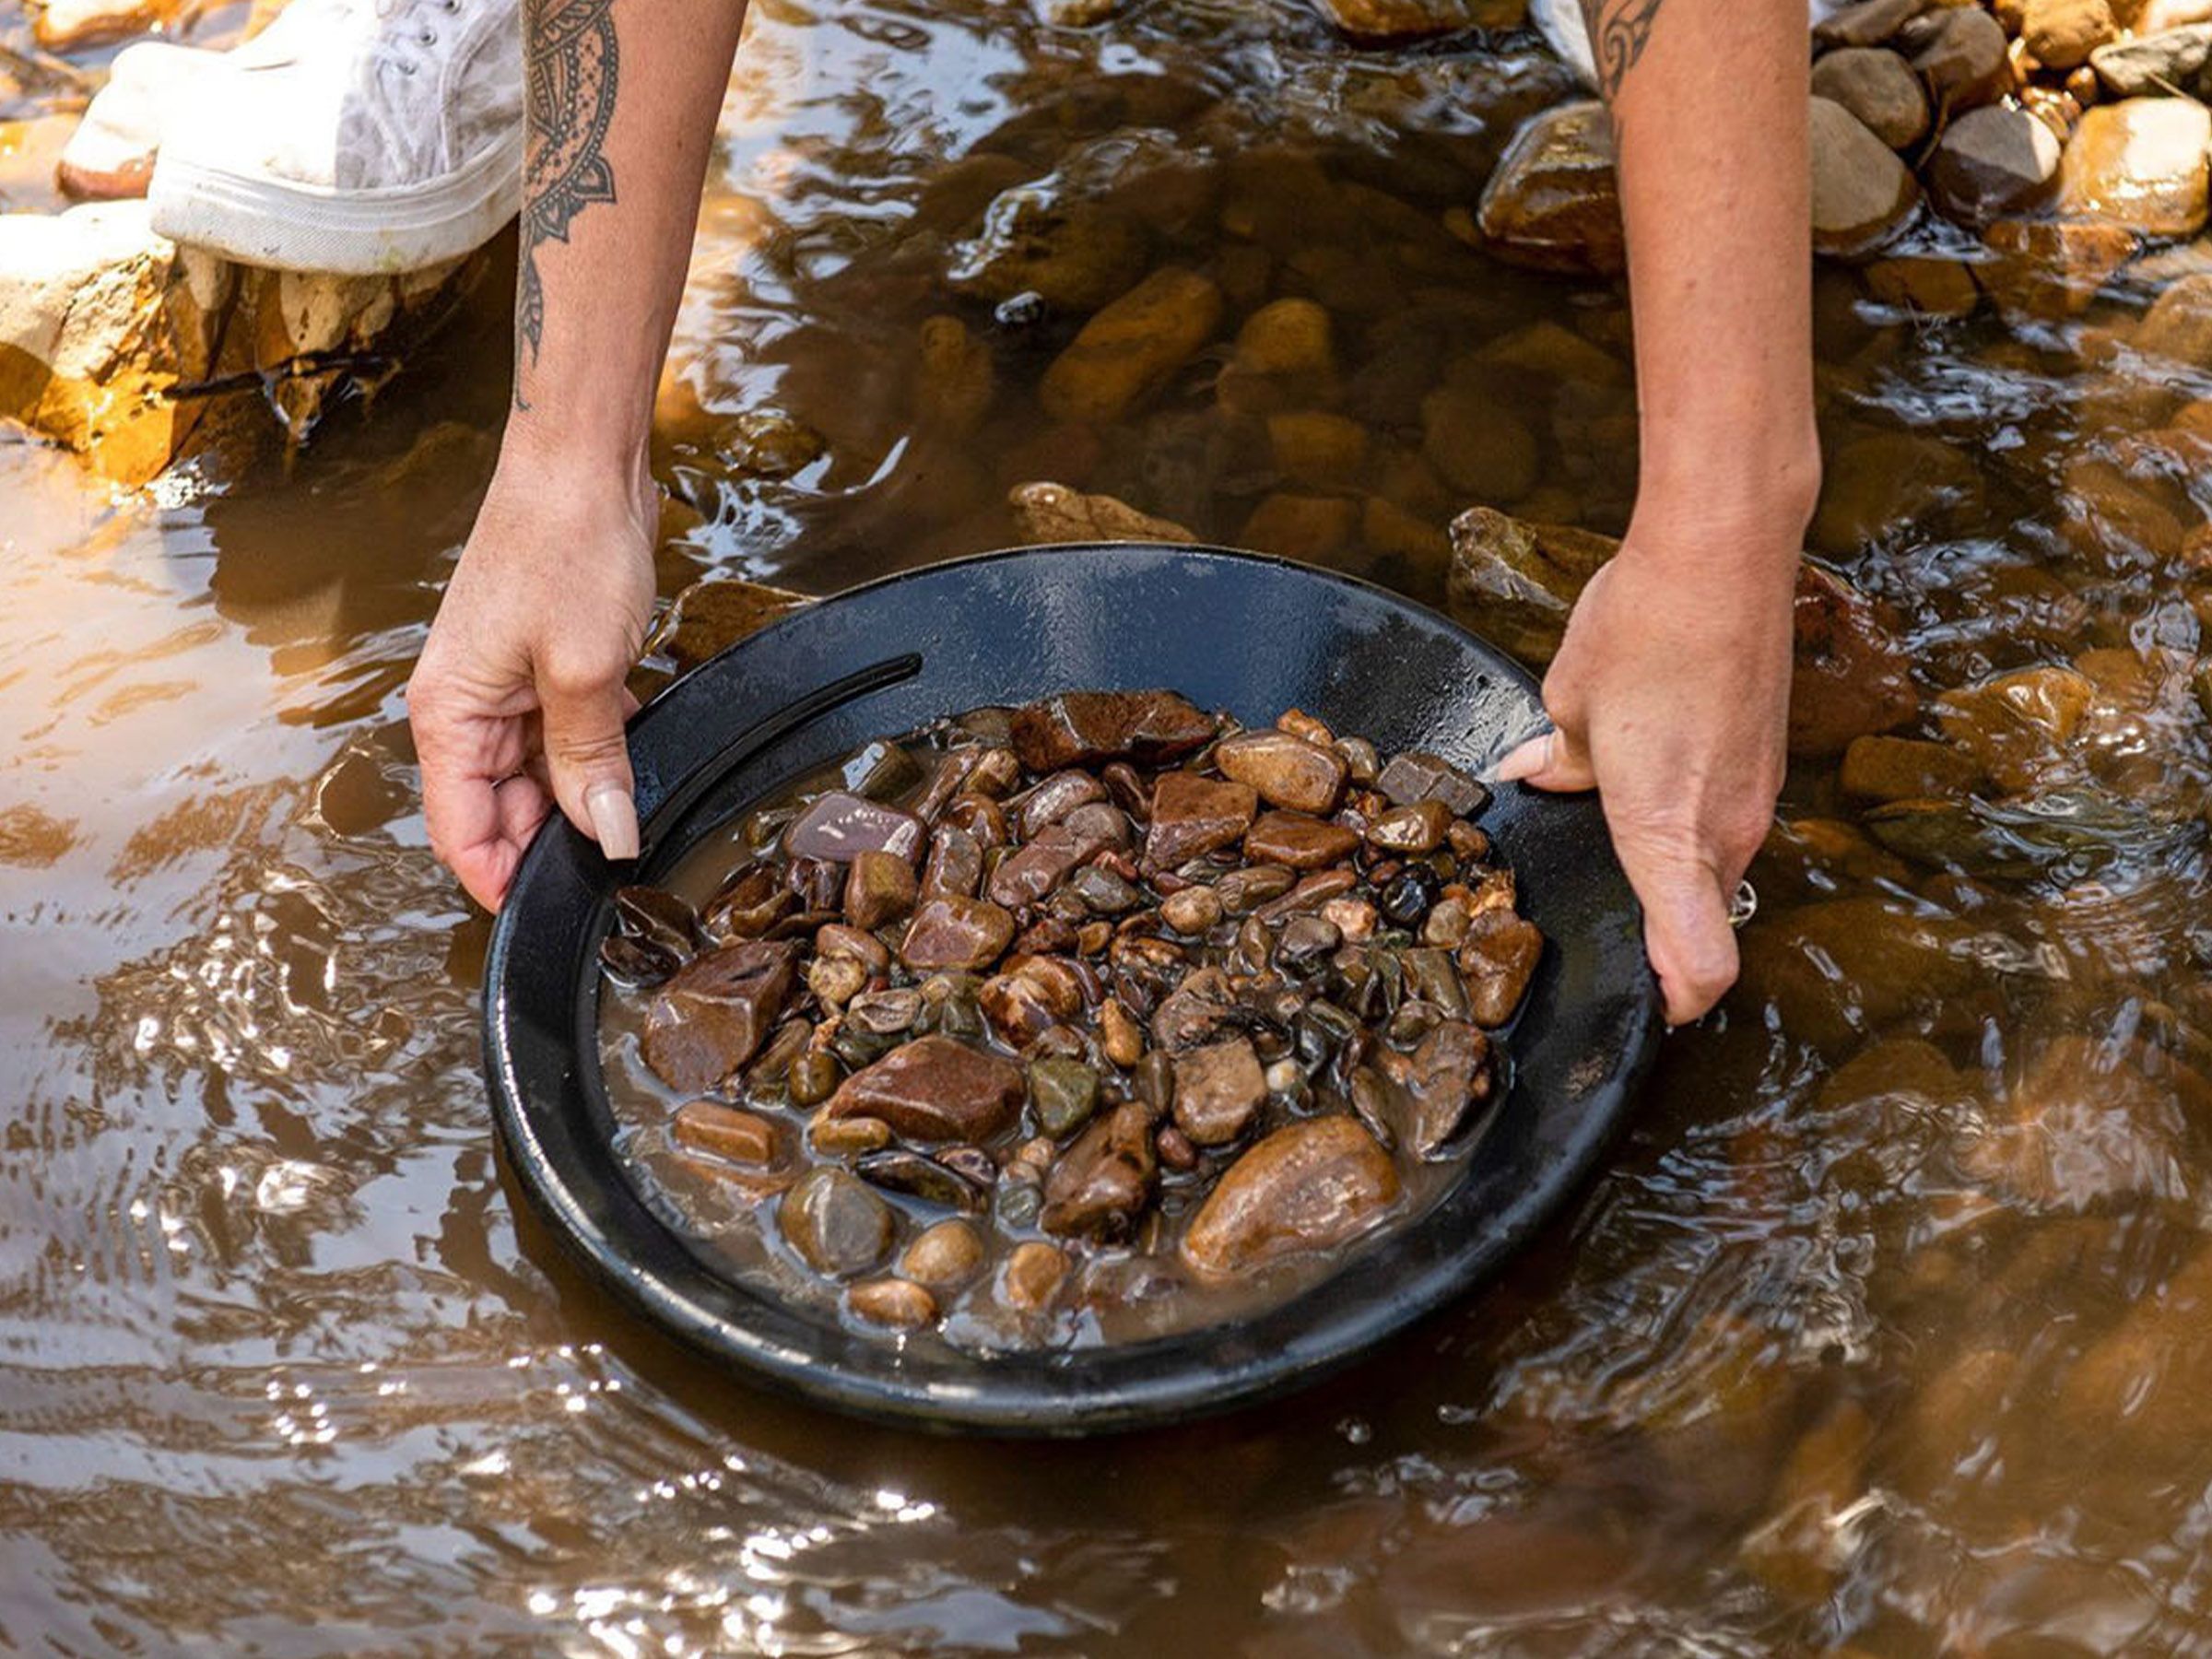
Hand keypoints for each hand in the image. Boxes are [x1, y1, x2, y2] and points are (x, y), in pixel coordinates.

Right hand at [408, 447, 657, 910]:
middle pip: (502, 812)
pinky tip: (639, 755)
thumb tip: (604, 838)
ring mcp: (507, 690)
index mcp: (449, 715)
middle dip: (555, 840)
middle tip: (615, 852)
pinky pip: (569, 737)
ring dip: (585, 795)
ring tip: (631, 802)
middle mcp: (468, 709)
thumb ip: (592, 763)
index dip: (505, 881)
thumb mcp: (585, 672)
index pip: (460, 832)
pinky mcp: (547, 671)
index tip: (555, 912)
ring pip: (541, 779)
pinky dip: (603, 755)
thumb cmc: (565, 546)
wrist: (584, 465)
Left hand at [1495, 516, 1797, 1024]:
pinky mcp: (1770, 761)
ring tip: (1620, 828)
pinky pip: (1731, 819)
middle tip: (1602, 908)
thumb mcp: (1569, 701)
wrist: (1724, 554)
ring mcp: (1757, 796)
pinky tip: (1657, 772)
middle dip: (1658, 931)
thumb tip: (1534, 774)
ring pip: (1716, 868)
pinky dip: (1697, 820)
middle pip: (1701, 922)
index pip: (1698, 968)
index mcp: (1665, 836)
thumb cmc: (1643, 626)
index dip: (1671, 1001)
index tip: (1639, 1000)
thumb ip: (1557, 759)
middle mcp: (1725, 830)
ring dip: (1676, 869)